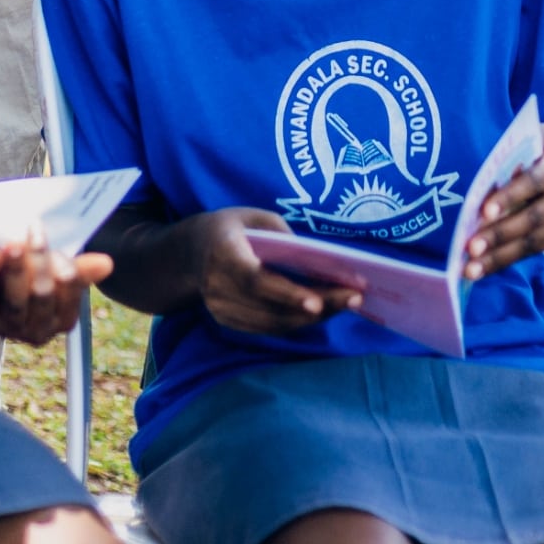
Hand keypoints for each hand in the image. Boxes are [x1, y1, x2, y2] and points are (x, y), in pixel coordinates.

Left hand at [0, 235, 111, 343]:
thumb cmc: (30, 282)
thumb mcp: (55, 274)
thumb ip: (79, 269)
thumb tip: (107, 264)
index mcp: (63, 318)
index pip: (70, 293)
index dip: (67, 272)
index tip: (60, 250)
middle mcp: (39, 329)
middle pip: (43, 295)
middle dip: (41, 264)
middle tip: (36, 234)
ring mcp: (10, 328)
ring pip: (16, 301)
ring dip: (15, 270)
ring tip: (14, 245)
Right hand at [193, 209, 361, 333]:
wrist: (188, 252)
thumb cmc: (230, 228)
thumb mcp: (253, 216)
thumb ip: (282, 233)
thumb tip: (315, 258)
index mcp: (223, 253)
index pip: (256, 281)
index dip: (287, 294)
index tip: (317, 302)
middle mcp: (217, 286)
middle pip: (271, 307)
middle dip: (317, 306)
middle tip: (354, 297)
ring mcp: (220, 309)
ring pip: (273, 323)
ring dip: (314, 317)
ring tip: (348, 302)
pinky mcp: (227, 321)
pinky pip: (268, 327)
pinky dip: (298, 321)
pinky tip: (325, 310)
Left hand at [461, 126, 543, 278]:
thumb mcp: (538, 139)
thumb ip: (516, 158)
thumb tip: (484, 188)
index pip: (535, 181)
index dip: (510, 197)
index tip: (484, 213)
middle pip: (534, 217)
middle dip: (500, 235)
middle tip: (471, 249)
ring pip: (536, 240)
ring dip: (501, 257)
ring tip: (472, 270)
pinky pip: (538, 249)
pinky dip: (510, 259)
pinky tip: (486, 267)